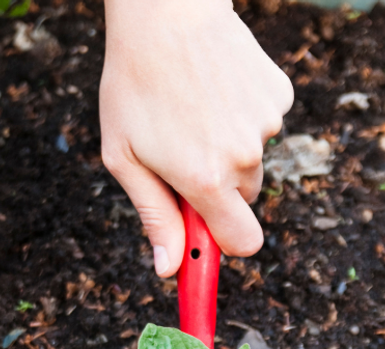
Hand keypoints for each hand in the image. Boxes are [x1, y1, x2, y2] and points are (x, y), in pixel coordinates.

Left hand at [100, 0, 291, 274]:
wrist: (166, 18)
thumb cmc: (132, 89)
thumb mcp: (125, 159)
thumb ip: (153, 215)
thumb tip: (170, 268)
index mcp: (206, 180)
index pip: (243, 242)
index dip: (224, 246)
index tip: (206, 243)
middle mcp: (244, 156)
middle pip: (242, 200)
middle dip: (215, 190)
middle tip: (176, 156)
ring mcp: (266, 123)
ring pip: (250, 159)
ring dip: (225, 149)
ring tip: (188, 113)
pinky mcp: (279, 95)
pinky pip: (261, 123)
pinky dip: (238, 116)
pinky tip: (210, 90)